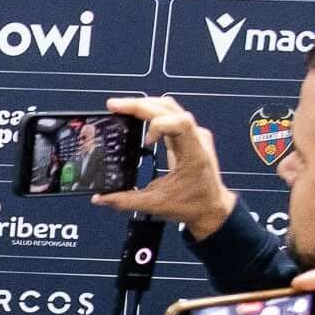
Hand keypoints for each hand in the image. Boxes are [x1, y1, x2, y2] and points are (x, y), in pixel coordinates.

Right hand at [97, 95, 238, 236]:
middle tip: (114, 106)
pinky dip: (151, 112)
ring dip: (144, 105)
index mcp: (193, 153)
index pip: (180, 122)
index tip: (146, 142)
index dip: (158, 125)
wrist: (213, 209)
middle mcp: (196, 138)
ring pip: (169, 107)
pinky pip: (171, 114)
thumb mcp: (156, 205)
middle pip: (168, 108)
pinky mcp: (189, 136)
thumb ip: (126, 201)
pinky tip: (136, 115)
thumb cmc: (193, 206)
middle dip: (139, 105)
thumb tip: (101, 198)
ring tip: (121, 107)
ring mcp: (195, 134)